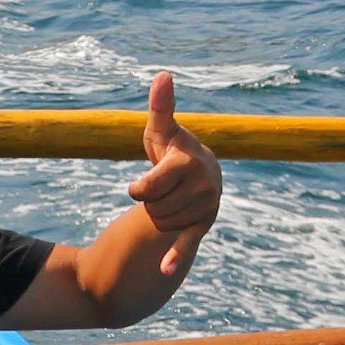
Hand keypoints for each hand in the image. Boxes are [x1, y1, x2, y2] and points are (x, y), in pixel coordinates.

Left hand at [126, 71, 222, 245]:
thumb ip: (160, 106)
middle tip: (163, 187)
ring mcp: (205, 207)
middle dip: (150, 200)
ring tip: (171, 198)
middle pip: (152, 207)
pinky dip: (176, 255)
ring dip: (158, 214)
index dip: (139, 190)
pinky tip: (165, 269)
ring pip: (160, 224)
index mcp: (188, 162)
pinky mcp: (202, 226)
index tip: (141, 187)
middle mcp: (202, 184)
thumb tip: (163, 75)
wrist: (200, 173)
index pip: (148, 188)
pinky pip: (187, 242)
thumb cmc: (173, 150)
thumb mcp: (162, 130)